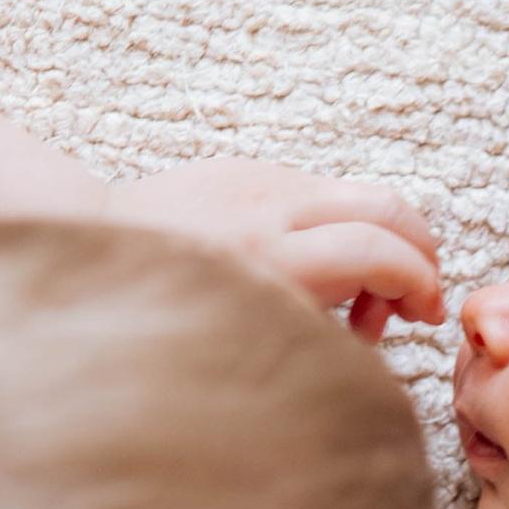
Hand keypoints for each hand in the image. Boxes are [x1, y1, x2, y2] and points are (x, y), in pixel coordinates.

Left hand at [100, 158, 443, 340]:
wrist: (84, 239)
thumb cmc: (157, 310)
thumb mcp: (241, 338)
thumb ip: (315, 335)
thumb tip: (370, 342)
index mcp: (272, 260)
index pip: (382, 253)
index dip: (422, 285)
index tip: (424, 317)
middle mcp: (272, 211)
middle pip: (390, 208)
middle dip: (420, 254)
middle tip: (412, 300)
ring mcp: (261, 181)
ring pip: (360, 194)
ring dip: (382, 241)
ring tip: (357, 295)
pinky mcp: (246, 167)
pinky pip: (318, 191)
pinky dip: (336, 229)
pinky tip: (311, 268)